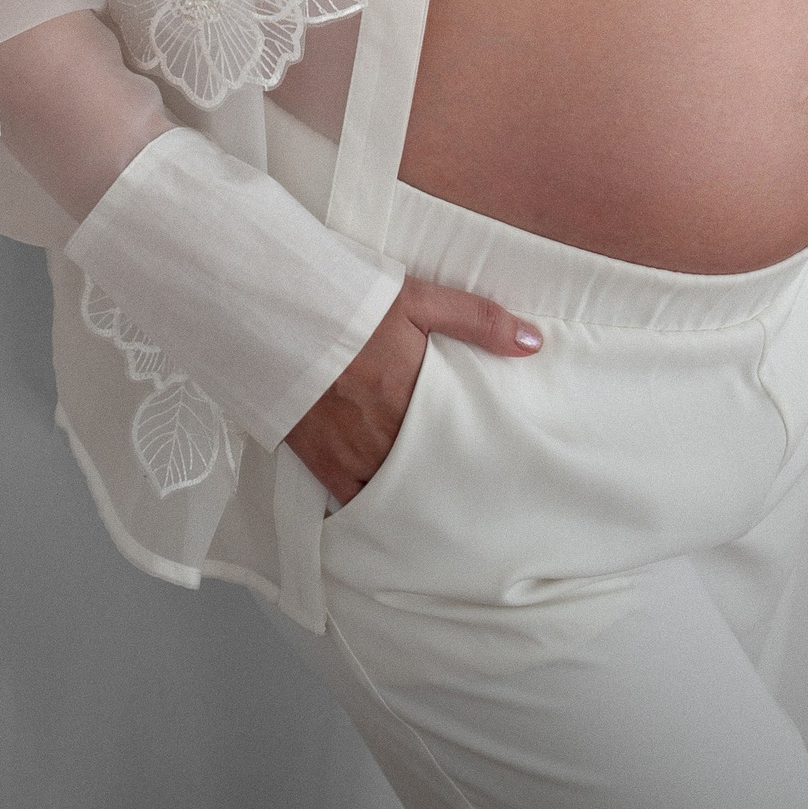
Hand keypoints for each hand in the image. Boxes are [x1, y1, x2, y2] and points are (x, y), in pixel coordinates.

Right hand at [284, 276, 542, 503]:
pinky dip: (372, 505)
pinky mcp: (319, 460)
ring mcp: (351, 453)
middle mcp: (386, 433)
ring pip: (395, 492)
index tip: (500, 465)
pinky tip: (389, 510)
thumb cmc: (347, 301)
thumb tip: (534, 343)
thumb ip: (477, 320)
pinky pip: (352, 500)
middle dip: (451, 480)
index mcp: (414, 394)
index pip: (461, 439)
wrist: (273, 309)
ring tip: (438, 504)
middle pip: (429, 472)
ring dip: (415, 495)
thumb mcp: (417, 298)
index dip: (480, 453)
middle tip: (476, 493)